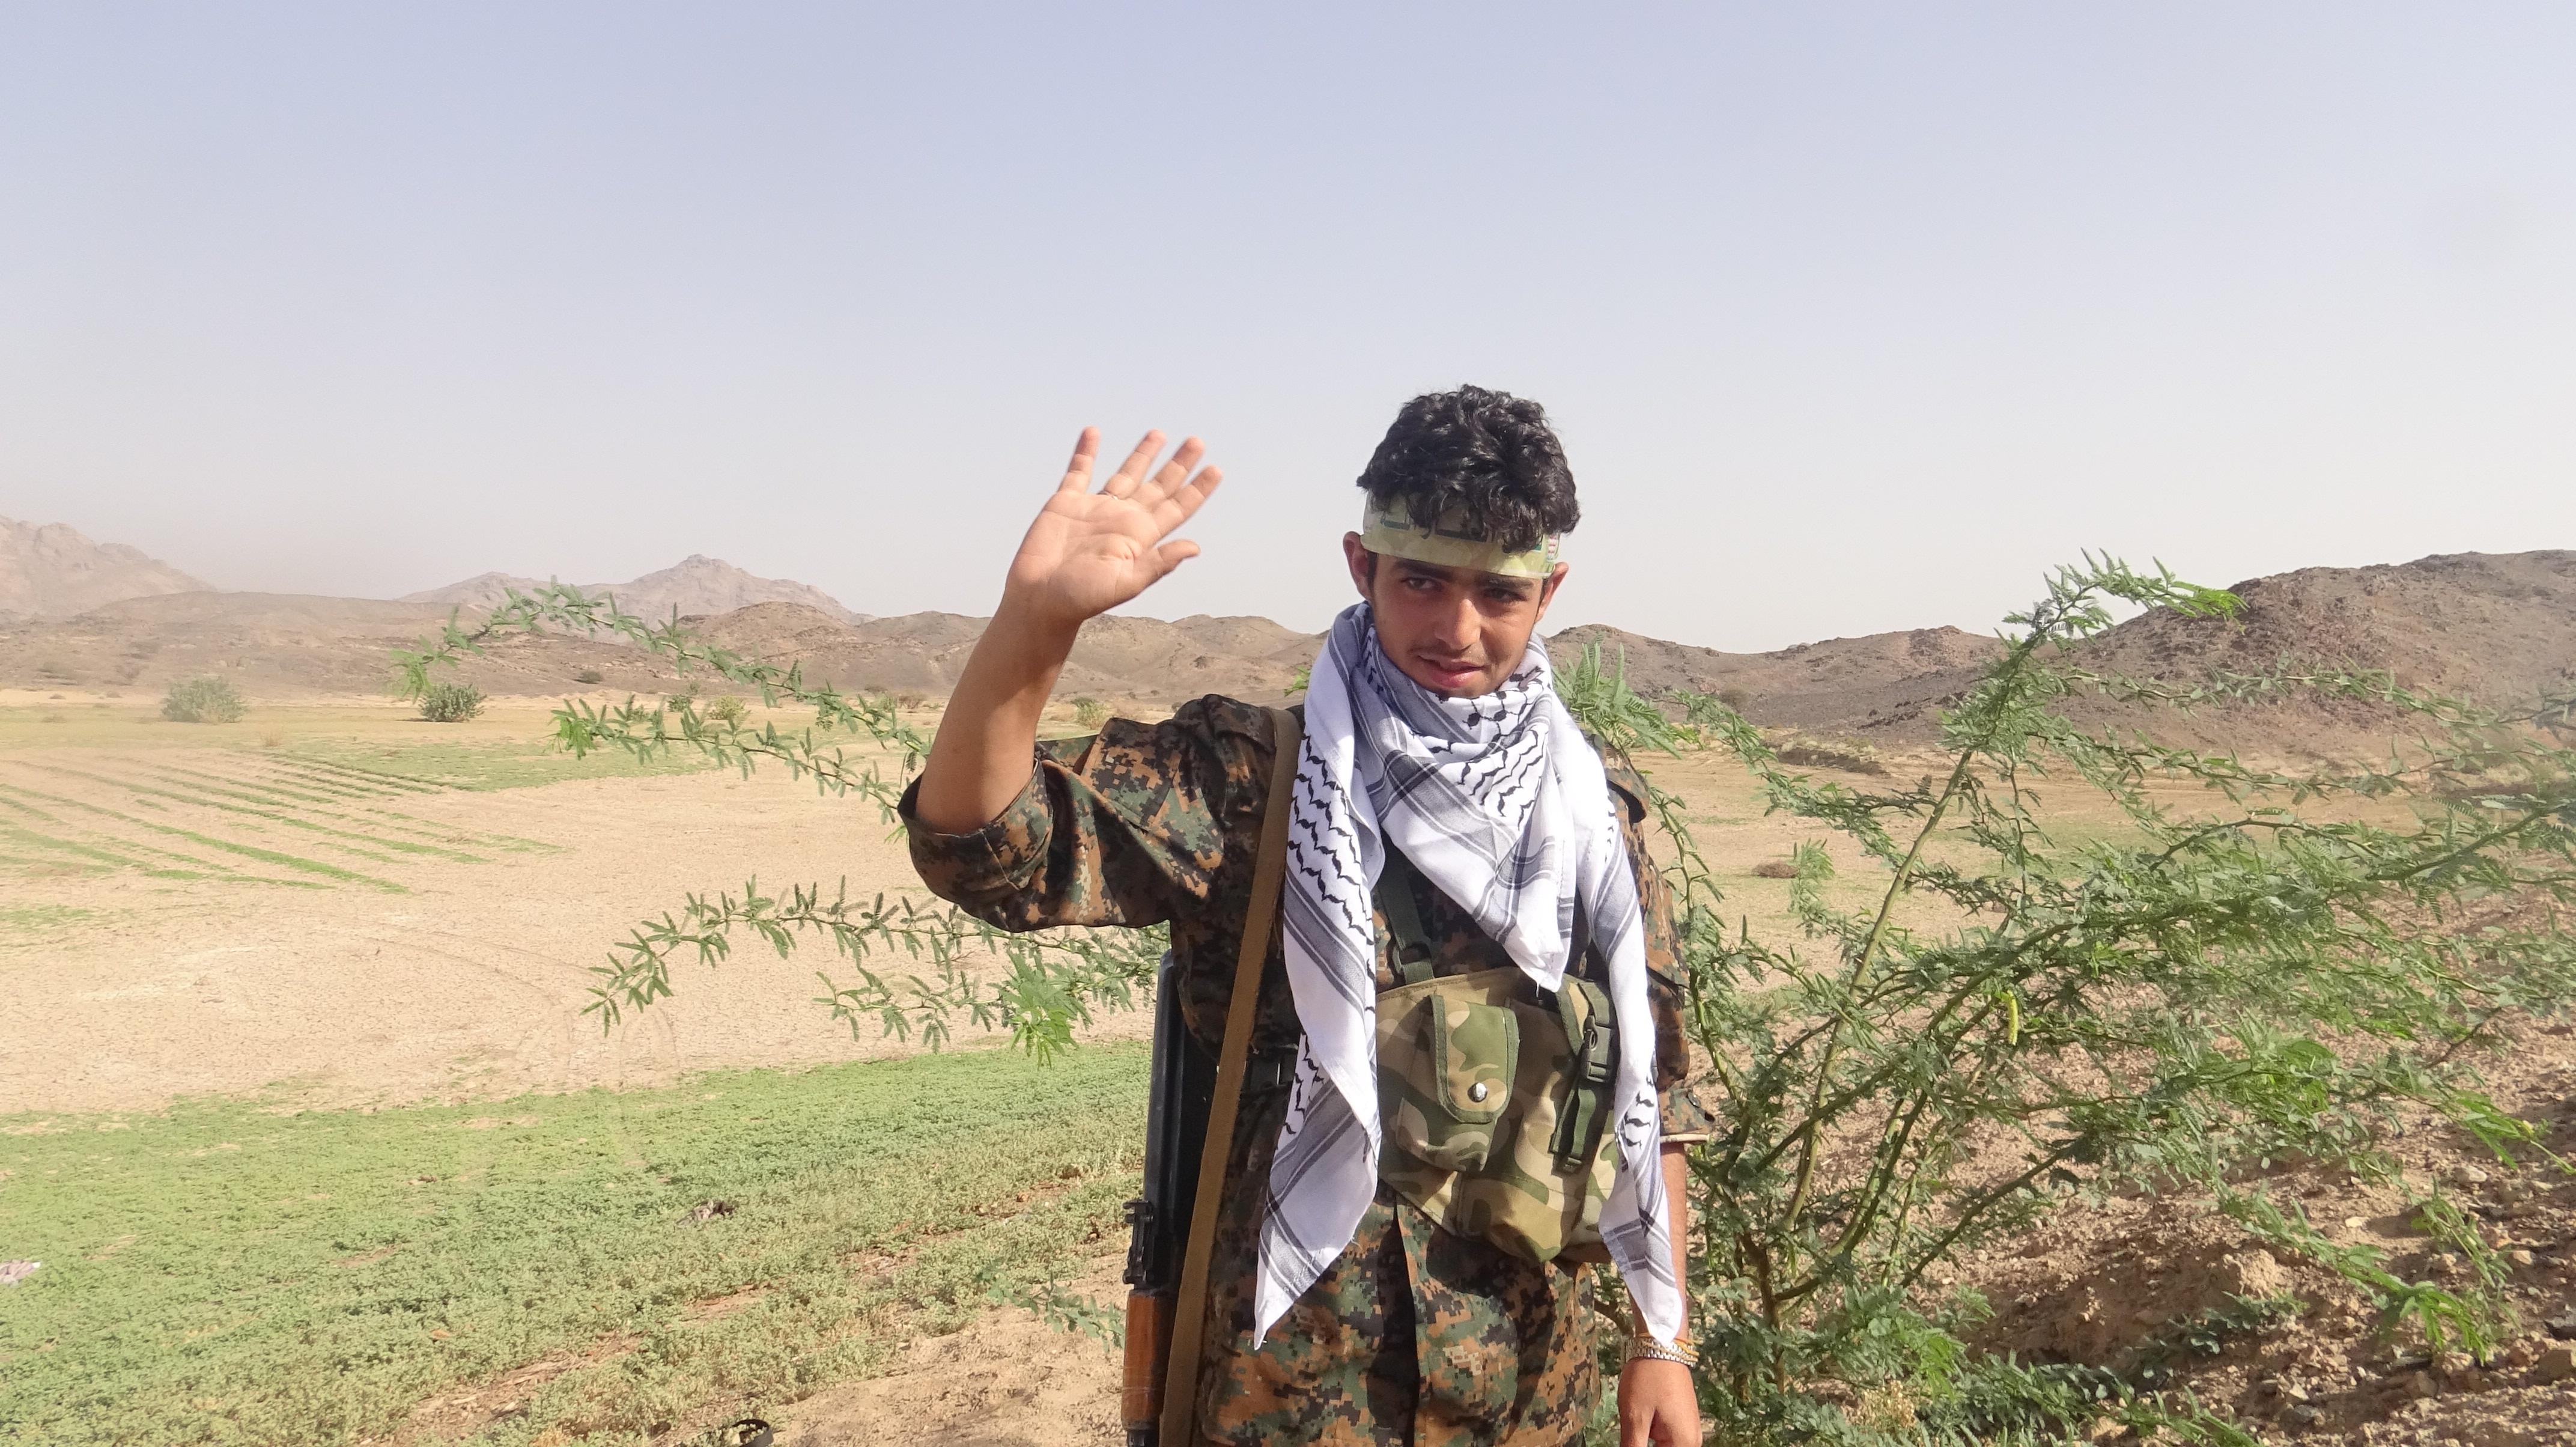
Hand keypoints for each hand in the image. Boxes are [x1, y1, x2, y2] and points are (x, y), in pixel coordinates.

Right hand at [999, 427, 1221, 631]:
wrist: (1040, 599)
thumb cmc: (1082, 598)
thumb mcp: (1126, 584)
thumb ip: (1158, 563)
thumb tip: (1194, 548)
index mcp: (1140, 537)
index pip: (1176, 508)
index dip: (1196, 489)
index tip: (1215, 470)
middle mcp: (1122, 519)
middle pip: (1158, 485)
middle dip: (1178, 464)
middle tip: (1197, 442)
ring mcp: (1095, 509)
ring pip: (1126, 473)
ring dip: (1142, 454)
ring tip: (1158, 433)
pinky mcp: (1066, 503)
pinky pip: (1078, 471)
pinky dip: (1085, 451)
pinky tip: (1093, 432)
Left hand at [1618, 1357, 1699, 1446]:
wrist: (1662, 1345)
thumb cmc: (1648, 1379)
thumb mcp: (1634, 1417)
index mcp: (1683, 1444)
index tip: (1631, 1442)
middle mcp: (1692, 1441)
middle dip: (1643, 1445)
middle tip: (1632, 1433)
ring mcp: (1689, 1430)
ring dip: (1647, 1441)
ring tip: (1637, 1424)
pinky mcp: (1682, 1421)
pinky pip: (1668, 1439)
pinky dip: (1652, 1438)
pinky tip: (1641, 1426)